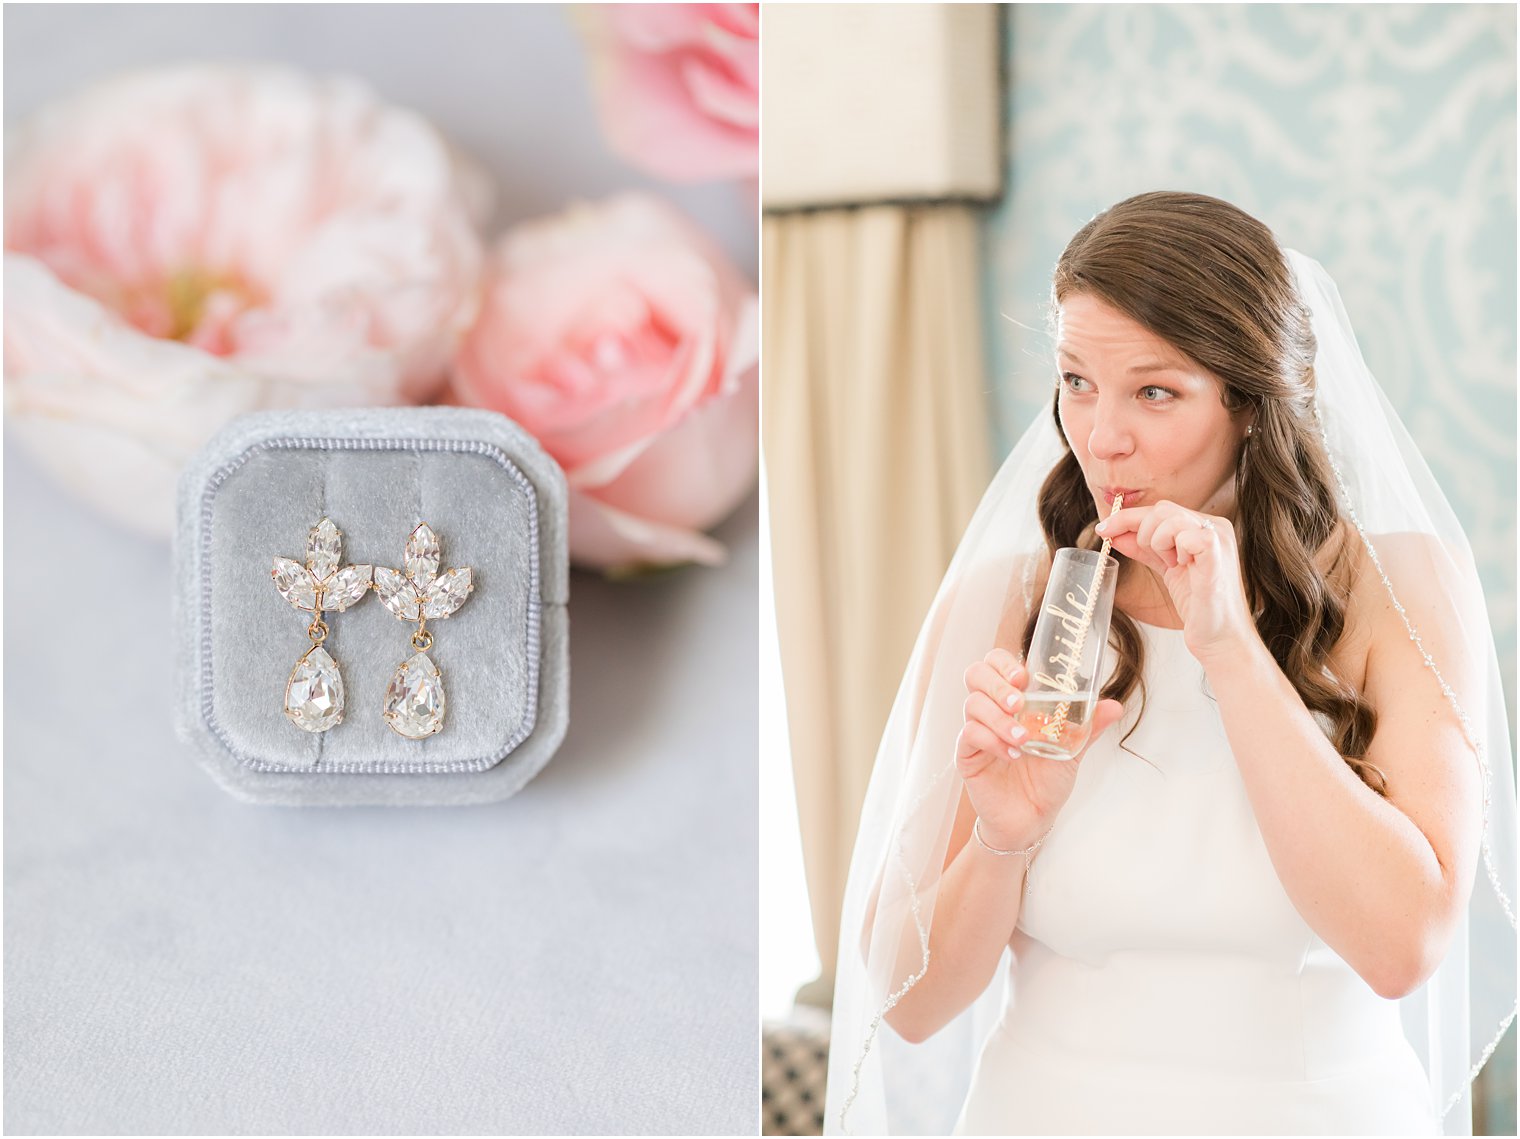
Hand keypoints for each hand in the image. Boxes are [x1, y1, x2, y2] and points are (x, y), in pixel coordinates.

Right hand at [955, 648, 1123, 849]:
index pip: (996, 664)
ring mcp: (977, 730)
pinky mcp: (967, 754)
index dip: (1004, 662)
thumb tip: (1114, 705)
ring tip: (1023, 739)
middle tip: (1018, 704)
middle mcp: (992, 710)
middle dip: (997, 684)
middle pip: (976, 675)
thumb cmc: (1047, 781)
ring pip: (973, 704)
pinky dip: (992, 741)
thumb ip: (1088, 726)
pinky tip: (1012, 755)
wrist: (1032, 819)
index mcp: (1013, 701)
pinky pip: (969, 735)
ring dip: (999, 718)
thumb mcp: (1071, 750)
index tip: (1023, 676)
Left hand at [1096, 500, 1255, 663]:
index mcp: (1204, 526)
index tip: (1103, 529)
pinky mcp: (1217, 554)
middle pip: (1162, 509)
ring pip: (1170, 518)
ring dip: (1159, 543)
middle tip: (1159, 561)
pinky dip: (1176, 551)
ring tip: (1173, 565)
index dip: (1127, 518)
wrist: (1219, 637)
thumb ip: (1143, 549)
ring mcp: (1219, 538)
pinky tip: (1184, 567)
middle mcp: (1215, 526)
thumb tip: (1113, 532)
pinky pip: (1187, 536)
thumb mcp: (1165, 568)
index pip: (1159, 510)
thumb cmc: (1198, 604)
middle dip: (1144, 535)